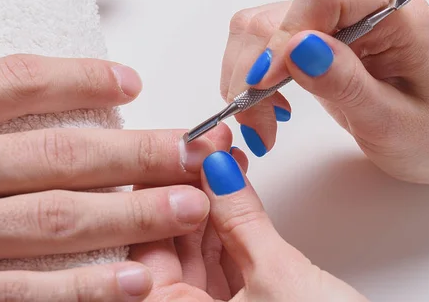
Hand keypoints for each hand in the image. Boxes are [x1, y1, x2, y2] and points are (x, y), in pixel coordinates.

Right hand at [0, 0, 231, 300]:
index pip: (15, 82)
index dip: (82, 77)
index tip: (133, 80)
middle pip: (55, 155)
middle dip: (133, 152)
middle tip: (191, 151)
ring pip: (51, 222)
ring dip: (127, 214)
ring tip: (186, 206)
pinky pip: (18, 293)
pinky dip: (79, 288)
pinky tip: (134, 277)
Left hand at [131, 149, 367, 300]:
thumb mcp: (279, 277)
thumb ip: (242, 219)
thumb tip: (216, 172)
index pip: (149, 249)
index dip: (165, 194)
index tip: (181, 155)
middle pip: (173, 248)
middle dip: (191, 194)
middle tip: (205, 151)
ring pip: (200, 254)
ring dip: (214, 208)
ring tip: (224, 162)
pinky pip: (225, 265)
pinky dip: (232, 231)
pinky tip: (236, 194)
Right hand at [221, 0, 428, 184]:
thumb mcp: (394, 122)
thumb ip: (346, 83)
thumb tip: (296, 48)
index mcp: (393, 13)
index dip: (284, 34)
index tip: (268, 86)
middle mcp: (358, 6)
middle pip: (276, 13)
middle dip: (255, 71)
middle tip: (259, 125)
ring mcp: (332, 21)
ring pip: (258, 29)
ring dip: (247, 79)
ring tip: (265, 124)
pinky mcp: (312, 39)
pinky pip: (262, 47)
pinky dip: (252, 82)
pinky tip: (271, 110)